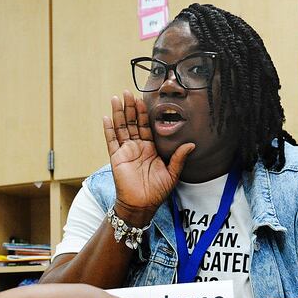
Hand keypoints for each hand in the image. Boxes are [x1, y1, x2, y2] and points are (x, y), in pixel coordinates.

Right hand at [103, 91, 194, 224]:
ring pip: (121, 127)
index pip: (146, 126)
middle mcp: (137, 147)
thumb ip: (179, 158)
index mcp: (150, 148)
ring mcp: (125, 151)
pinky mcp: (116, 157)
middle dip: (130, 107)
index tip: (143, 98)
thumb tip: (191, 144)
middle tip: (127, 92)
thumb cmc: (157, 192)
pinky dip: (108, 129)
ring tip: (116, 98)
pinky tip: (106, 117)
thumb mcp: (172, 174)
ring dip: (118, 113)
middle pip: (132, 122)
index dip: (144, 113)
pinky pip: (111, 140)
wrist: (142, 205)